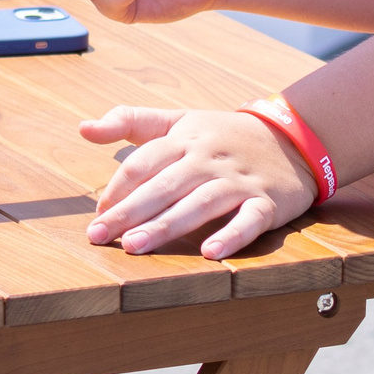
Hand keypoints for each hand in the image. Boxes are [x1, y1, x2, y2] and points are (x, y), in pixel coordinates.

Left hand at [80, 105, 316, 256]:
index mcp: (184, 139)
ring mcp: (239, 181)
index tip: (98, 213)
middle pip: (164, 185)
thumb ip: (130, 121)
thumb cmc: (222, 134)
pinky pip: (250, 220)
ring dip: (167, 225)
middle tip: (99, 236)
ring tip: (136, 246)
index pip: (144, 163)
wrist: (291, 138)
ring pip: (200, 203)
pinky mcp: (268, 202)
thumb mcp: (178, 120)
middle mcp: (208, 159)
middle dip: (129, 212)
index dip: (118, 188)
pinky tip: (210, 254)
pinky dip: (232, 235)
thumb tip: (82, 128)